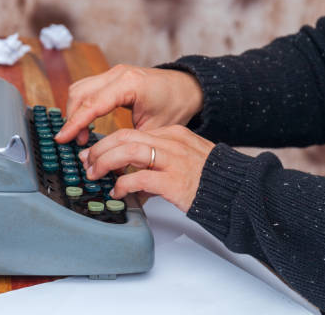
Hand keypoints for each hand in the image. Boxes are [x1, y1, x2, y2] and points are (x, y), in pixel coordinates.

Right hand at [55, 65, 202, 144]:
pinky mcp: (112, 76)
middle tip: (77, 143)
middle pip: (79, 94)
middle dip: (73, 119)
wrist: (188, 87)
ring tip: (81, 135)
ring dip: (75, 111)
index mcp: (129, 84)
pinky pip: (86, 87)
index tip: (63, 139)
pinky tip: (86, 122)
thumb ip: (131, 143)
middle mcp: (118, 74)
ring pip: (79, 88)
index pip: (93, 104)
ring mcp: (113, 72)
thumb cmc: (176, 105)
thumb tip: (111, 162)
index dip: (75, 123)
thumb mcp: (155, 129)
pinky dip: (82, 105)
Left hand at [78, 125, 214, 212]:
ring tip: (95, 175)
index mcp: (172, 134)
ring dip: (105, 163)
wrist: (236, 192)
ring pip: (128, 152)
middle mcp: (171, 143)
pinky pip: (140, 178)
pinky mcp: (175, 181)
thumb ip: (156, 162)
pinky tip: (117, 192)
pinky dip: (123, 184)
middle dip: (100, 150)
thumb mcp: (182, 160)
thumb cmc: (209, 179)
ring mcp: (173, 160)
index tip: (93, 154)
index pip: (130, 133)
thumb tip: (128, 176)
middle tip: (87, 163)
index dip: (106, 143)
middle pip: (124, 137)